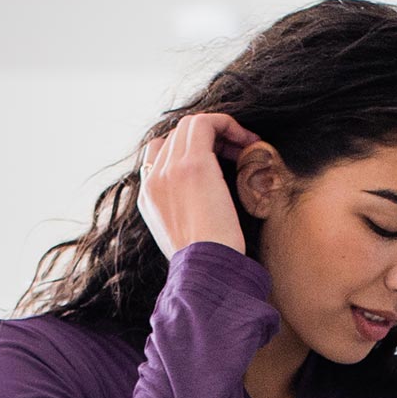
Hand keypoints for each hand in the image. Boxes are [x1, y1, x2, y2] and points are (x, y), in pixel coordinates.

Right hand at [137, 112, 263, 260]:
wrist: (205, 275)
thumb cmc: (206, 266)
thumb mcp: (187, 240)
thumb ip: (186, 215)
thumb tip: (205, 206)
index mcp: (149, 199)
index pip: (159, 155)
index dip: (186, 151)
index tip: (215, 162)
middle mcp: (153, 180)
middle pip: (175, 137)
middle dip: (206, 138)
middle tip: (234, 153)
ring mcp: (170, 170)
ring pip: (189, 126)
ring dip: (218, 130)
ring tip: (244, 146)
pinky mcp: (192, 164)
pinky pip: (206, 123)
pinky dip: (227, 125)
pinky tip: (248, 141)